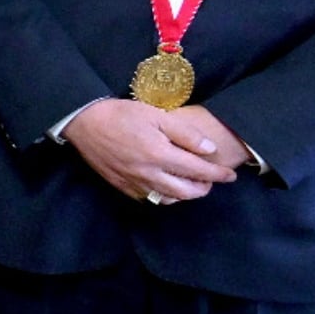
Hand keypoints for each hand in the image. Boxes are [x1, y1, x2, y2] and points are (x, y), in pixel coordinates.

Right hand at [61, 99, 238, 202]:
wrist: (84, 122)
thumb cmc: (121, 114)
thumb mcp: (156, 114)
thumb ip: (185, 133)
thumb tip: (209, 150)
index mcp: (160, 155)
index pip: (198, 171)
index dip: (218, 174)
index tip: (230, 175)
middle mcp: (149, 175)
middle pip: (186, 192)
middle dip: (204, 188)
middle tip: (211, 181)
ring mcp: (135, 183)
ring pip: (168, 199)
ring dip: (185, 195)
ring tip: (191, 185)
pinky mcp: (122, 186)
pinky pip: (149, 198)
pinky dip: (164, 196)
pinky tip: (166, 187)